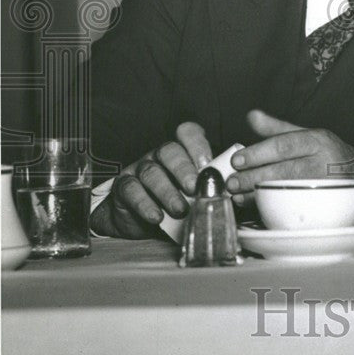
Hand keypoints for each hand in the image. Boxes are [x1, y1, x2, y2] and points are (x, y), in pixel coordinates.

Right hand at [90, 122, 212, 237]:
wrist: (140, 221)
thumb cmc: (175, 203)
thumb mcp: (194, 194)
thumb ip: (207, 187)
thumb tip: (230, 191)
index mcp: (181, 152)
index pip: (188, 133)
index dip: (197, 145)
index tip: (207, 164)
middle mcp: (159, 155)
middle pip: (170, 151)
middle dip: (184, 169)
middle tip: (194, 187)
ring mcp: (139, 169)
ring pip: (151, 172)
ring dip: (167, 192)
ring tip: (181, 210)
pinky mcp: (123, 187)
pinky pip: (131, 190)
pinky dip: (145, 204)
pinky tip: (156, 217)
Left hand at [225, 110, 353, 203]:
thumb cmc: (328, 153)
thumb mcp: (306, 134)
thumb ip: (276, 128)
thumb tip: (251, 116)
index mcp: (317, 140)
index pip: (285, 144)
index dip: (259, 153)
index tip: (237, 160)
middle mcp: (323, 161)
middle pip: (284, 170)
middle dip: (254, 177)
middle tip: (231, 181)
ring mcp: (325, 185)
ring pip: (288, 190)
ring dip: (259, 194)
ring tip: (238, 194)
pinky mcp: (325, 204)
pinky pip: (295, 206)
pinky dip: (272, 206)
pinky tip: (256, 203)